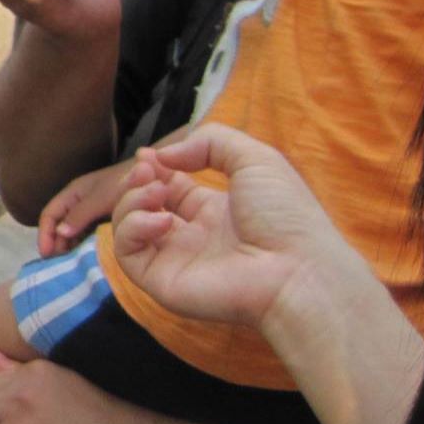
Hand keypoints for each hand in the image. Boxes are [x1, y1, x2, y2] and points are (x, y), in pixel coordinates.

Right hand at [38, 161, 131, 255]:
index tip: (46, 255)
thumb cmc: (127, 182)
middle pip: (60, 224)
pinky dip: (85, 243)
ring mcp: (95, 209)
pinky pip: (90, 232)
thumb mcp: (101, 197)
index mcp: (74, 193)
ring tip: (70, 263)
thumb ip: (80, 214)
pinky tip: (88, 255)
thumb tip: (60, 233)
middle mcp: (81, 201)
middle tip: (57, 264)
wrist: (156, 174)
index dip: (45, 234)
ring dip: (69, 245)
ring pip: (75, 230)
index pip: (50, 214)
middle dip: (56, 243)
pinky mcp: (108, 217)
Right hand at [108, 127, 349, 331]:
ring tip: (156, 191)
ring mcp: (174, 259)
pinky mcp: (161, 280)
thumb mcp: (256, 159)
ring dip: (131, 200)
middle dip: (136, 181)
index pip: (170, 187)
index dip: (155, 168)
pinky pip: (127, 253)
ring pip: (128, 226)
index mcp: (214, 211)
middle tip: (147, 170)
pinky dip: (133, 228)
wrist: (297, 271)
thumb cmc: (286, 216)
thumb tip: (162, 156)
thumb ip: (211, 142)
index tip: (150, 155)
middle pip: (144, 204)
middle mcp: (191, 236)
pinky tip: (162, 221)